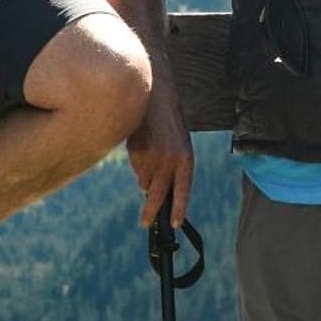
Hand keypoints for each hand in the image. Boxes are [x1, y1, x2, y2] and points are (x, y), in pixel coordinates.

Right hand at [126, 92, 194, 229]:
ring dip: (145, 177)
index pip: (182, 191)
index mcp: (185, 159)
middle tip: (145, 223)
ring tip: (151, 154)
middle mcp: (169, 161)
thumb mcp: (179, 146)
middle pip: (158, 195)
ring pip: (143, 182)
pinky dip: (138, 164)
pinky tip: (143, 145)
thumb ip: (173, 169)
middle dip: (151, 212)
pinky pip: (135, 169)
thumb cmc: (170, 124)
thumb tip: (154, 193)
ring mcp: (151, 157)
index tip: (175, 224)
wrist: (155, 96)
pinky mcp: (136, 153)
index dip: (179, 209)